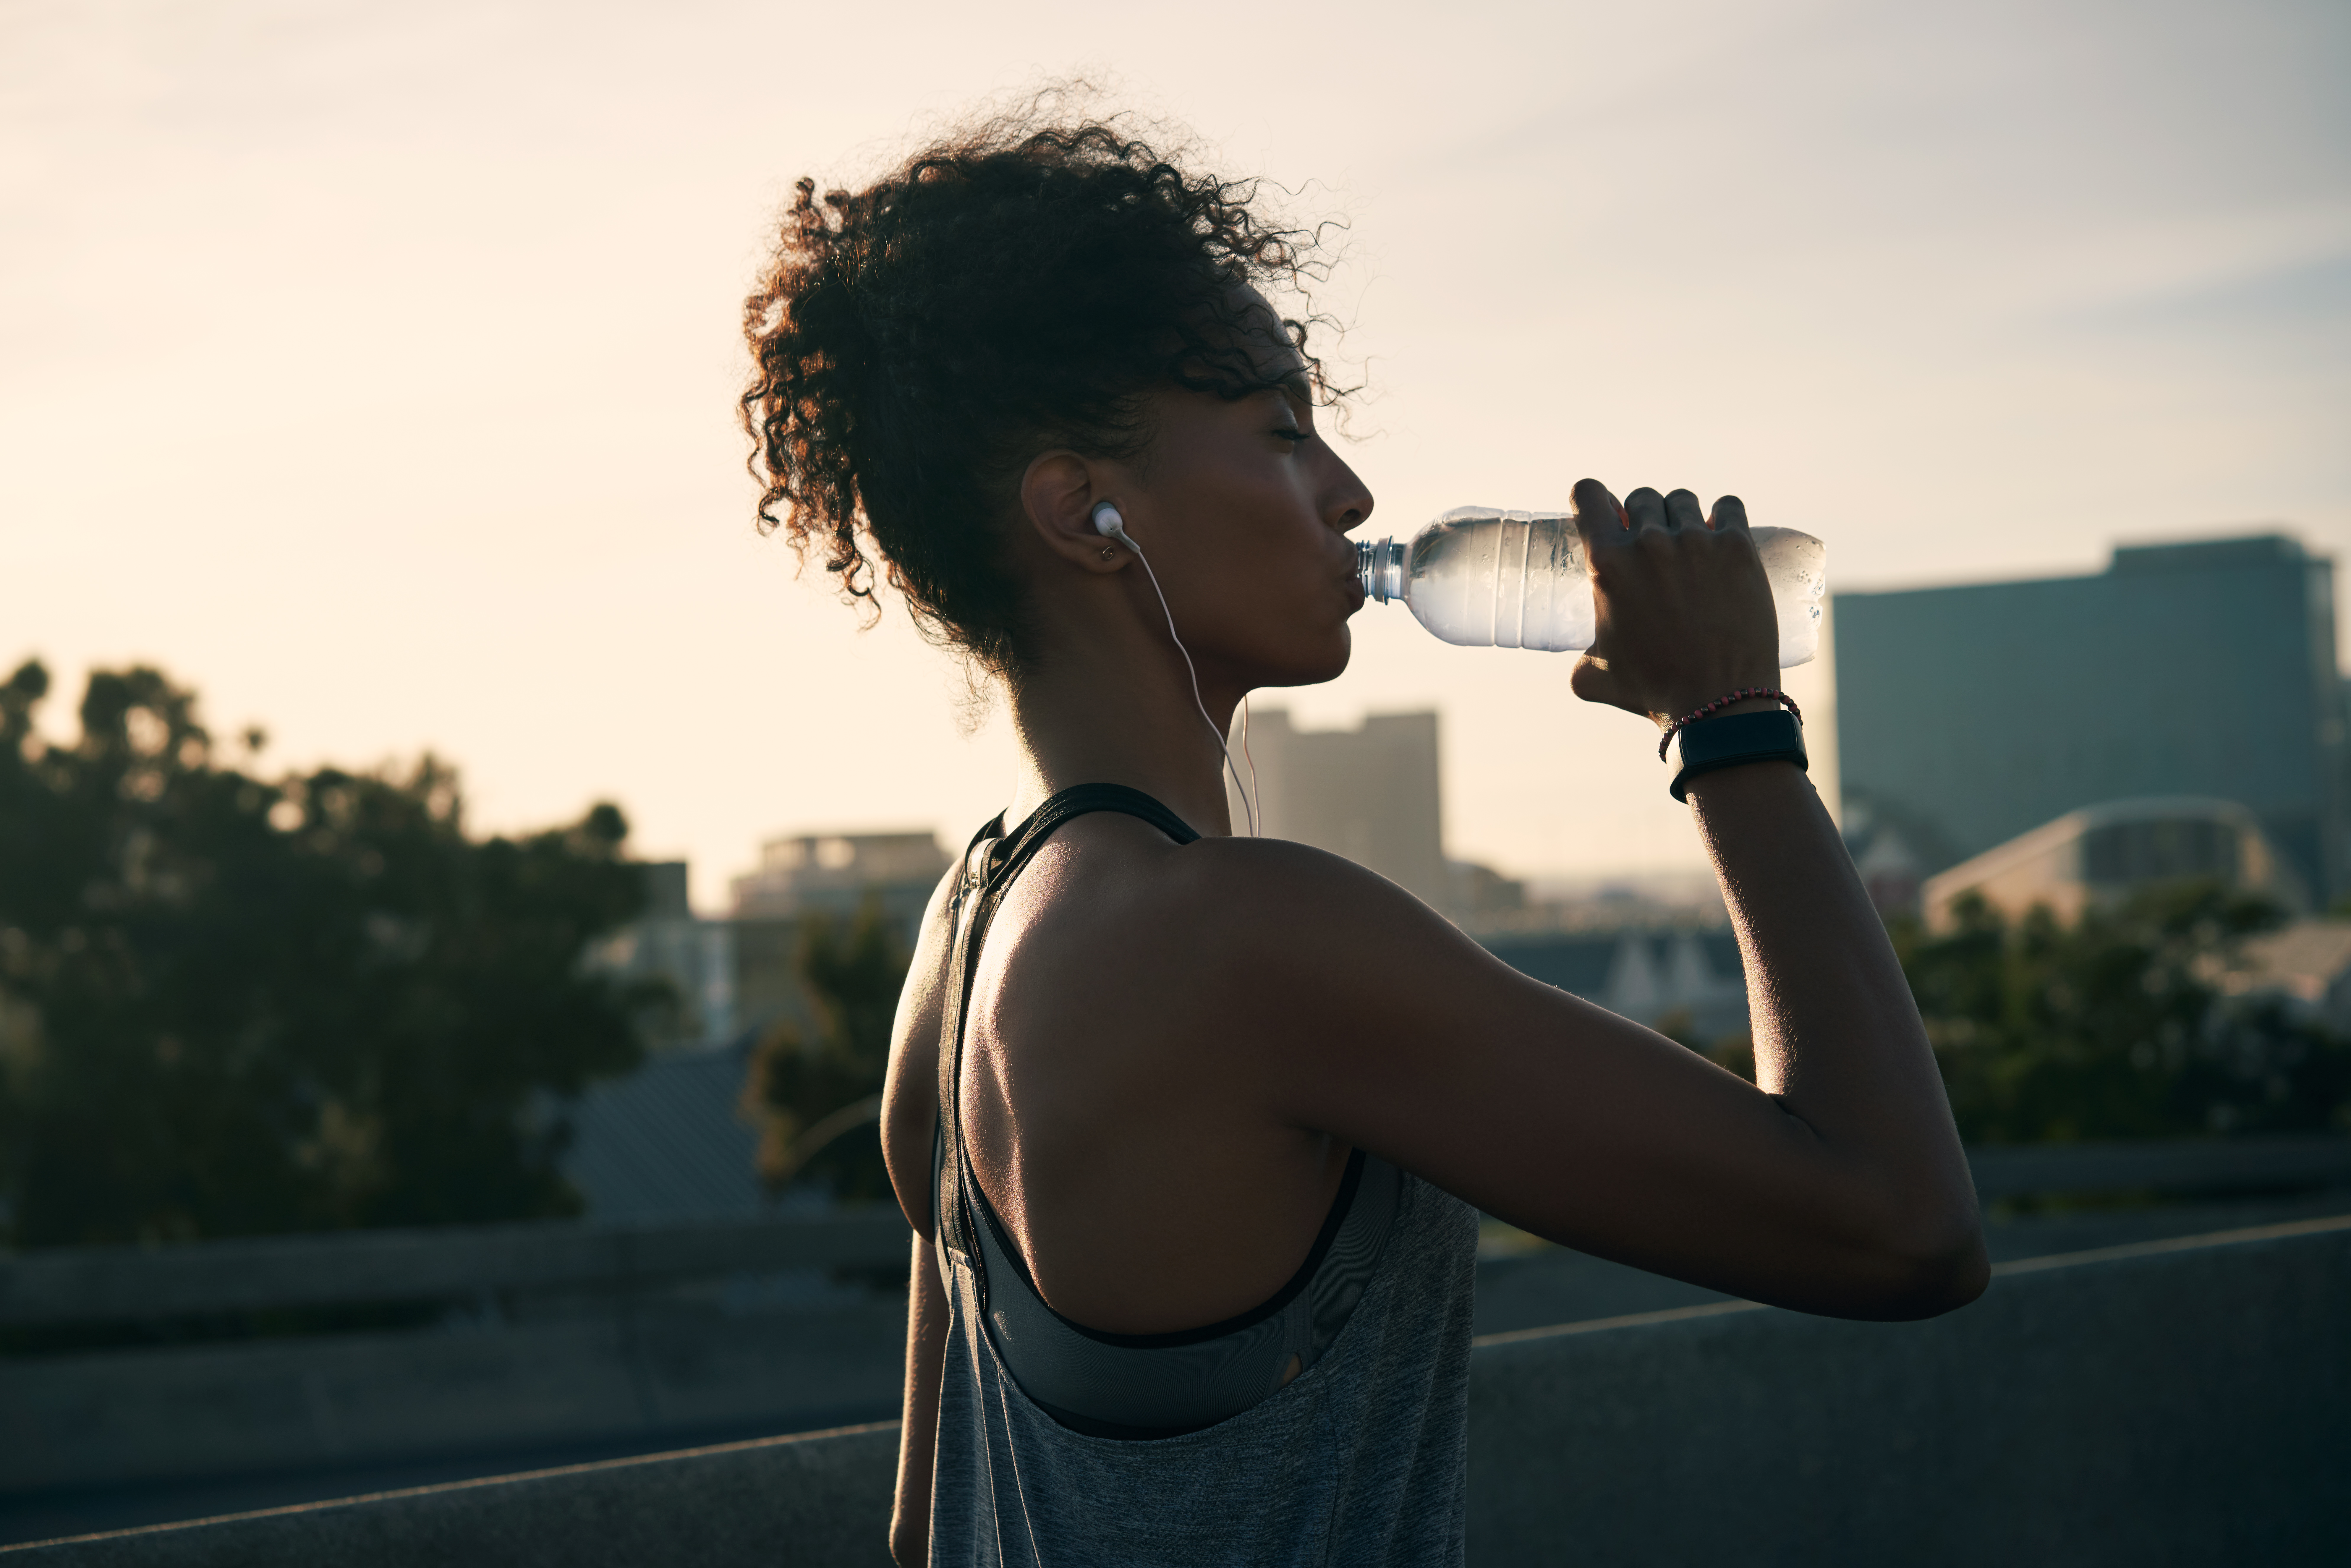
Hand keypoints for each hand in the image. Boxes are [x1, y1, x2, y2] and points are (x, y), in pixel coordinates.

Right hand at [1567, 480, 1778, 728]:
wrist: (1718, 703)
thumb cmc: (1653, 692)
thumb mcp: (1593, 675)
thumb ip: (1581, 654)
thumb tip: (1583, 656)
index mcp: (1607, 563)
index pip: (1588, 493)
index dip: (1593, 500)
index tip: (1605, 514)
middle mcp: (1649, 543)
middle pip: (1641, 498)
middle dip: (1641, 519)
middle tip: (1651, 550)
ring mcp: (1697, 541)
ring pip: (1682, 501)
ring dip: (1680, 518)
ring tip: (1689, 548)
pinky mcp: (1738, 548)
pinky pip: (1729, 506)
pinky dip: (1723, 516)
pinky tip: (1722, 538)